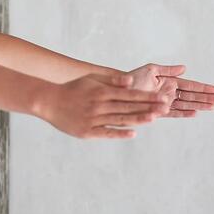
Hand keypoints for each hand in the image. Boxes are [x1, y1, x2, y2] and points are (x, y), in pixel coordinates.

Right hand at [35, 72, 170, 138]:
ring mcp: (93, 118)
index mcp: (102, 92)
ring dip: (138, 118)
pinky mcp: (87, 131)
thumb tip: (130, 80)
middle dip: (148, 106)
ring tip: (154, 118)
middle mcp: (100, 105)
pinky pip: (106, 132)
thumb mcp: (91, 80)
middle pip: (128, 106)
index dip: (147, 96)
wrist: (48, 101)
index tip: (161, 97)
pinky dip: (119, 133)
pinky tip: (133, 133)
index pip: (130, 94)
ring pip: (120, 119)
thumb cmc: (72, 90)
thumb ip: (111, 81)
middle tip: (165, 107)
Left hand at [126, 63, 213, 118]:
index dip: (203, 88)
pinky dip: (184, 113)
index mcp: (169, 82)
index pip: (190, 86)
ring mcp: (165, 103)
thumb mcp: (151, 70)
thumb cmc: (133, 77)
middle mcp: (169, 93)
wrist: (119, 89)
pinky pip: (174, 113)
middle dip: (206, 98)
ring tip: (213, 107)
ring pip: (186, 105)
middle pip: (191, 97)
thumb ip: (168, 70)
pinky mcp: (158, 111)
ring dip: (199, 106)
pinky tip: (195, 113)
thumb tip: (184, 68)